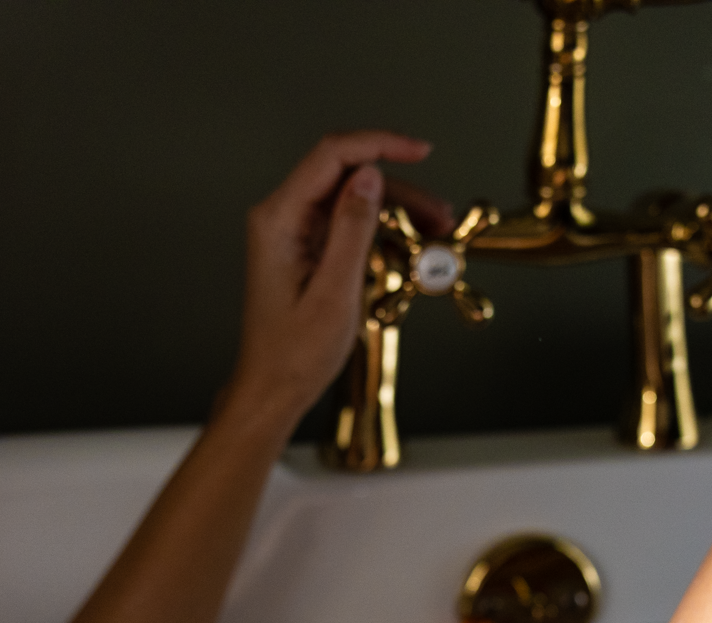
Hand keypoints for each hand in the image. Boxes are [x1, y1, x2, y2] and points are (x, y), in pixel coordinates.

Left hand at [223, 131, 454, 426]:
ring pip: (353, 198)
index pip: (332, 156)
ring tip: (434, 233)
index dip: (380, 145)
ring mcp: (293, 231)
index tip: (420, 151)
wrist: (273, 388)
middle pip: (347, 174)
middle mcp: (281, 217)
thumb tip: (370, 177)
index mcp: (279, 221)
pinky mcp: (305, 247)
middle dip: (399, 188)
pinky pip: (348, 223)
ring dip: (396, 210)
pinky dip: (381, 230)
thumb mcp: (334, 292)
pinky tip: (408, 248)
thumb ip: (352, 228)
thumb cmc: (294, 354)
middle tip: (438, 214)